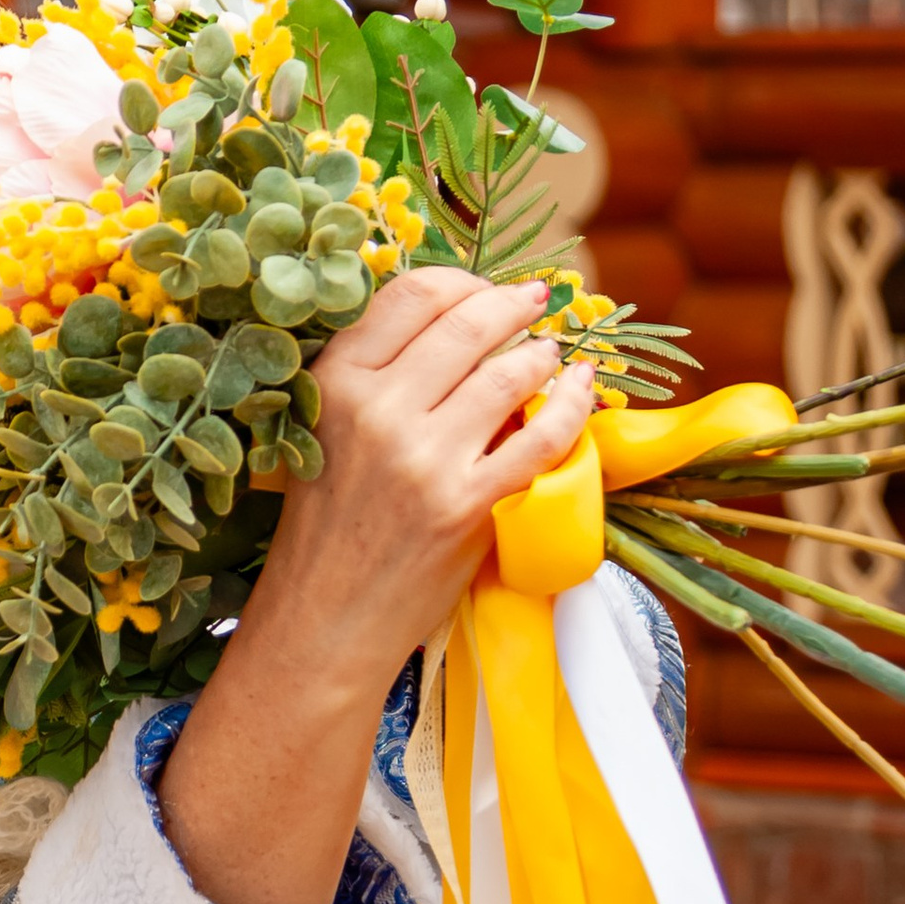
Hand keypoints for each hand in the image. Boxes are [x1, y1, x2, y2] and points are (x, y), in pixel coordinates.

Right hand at [161, 271, 596, 903]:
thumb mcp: (327, 434)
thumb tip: (461, 324)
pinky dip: (572, 407)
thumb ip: (379, 380)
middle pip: (467, 323)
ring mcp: (423, 457)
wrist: (323, 622)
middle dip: (514, 304)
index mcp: (335, 382)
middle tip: (537, 302)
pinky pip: (540, 438)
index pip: (411, 293)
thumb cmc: (329, 527)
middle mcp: (375, 409)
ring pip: (509, 372)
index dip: (462, 280)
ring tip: (554, 354)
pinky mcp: (465, 505)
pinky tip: (581, 392)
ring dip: (544, 353)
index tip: (485, 288)